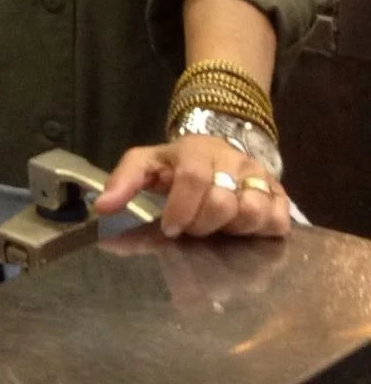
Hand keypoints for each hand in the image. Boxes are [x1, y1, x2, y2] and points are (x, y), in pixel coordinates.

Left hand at [95, 135, 290, 239]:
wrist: (217, 151)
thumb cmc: (178, 164)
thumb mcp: (147, 164)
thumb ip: (123, 181)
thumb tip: (102, 207)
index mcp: (198, 151)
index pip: (193, 178)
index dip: (181, 208)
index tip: (170, 227)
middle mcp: (234, 161)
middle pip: (223, 202)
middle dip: (202, 224)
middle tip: (192, 228)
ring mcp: (261, 177)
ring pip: (254, 212)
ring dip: (232, 229)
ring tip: (218, 228)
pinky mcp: (281, 195)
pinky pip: (280, 221)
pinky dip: (262, 232)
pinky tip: (243, 230)